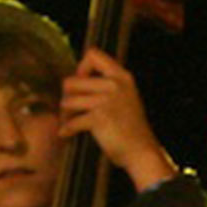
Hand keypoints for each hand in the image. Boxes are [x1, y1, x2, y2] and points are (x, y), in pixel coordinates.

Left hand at [56, 48, 174, 189]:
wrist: (141, 151)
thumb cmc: (130, 128)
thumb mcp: (125, 97)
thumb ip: (107, 85)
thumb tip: (72, 81)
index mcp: (122, 76)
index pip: (93, 54)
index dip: (80, 68)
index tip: (81, 85)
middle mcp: (115, 85)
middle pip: (71, 81)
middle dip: (67, 98)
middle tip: (70, 111)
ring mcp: (107, 100)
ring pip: (67, 101)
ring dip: (65, 114)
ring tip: (69, 122)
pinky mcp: (99, 118)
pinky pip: (71, 121)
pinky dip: (66, 130)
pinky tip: (67, 134)